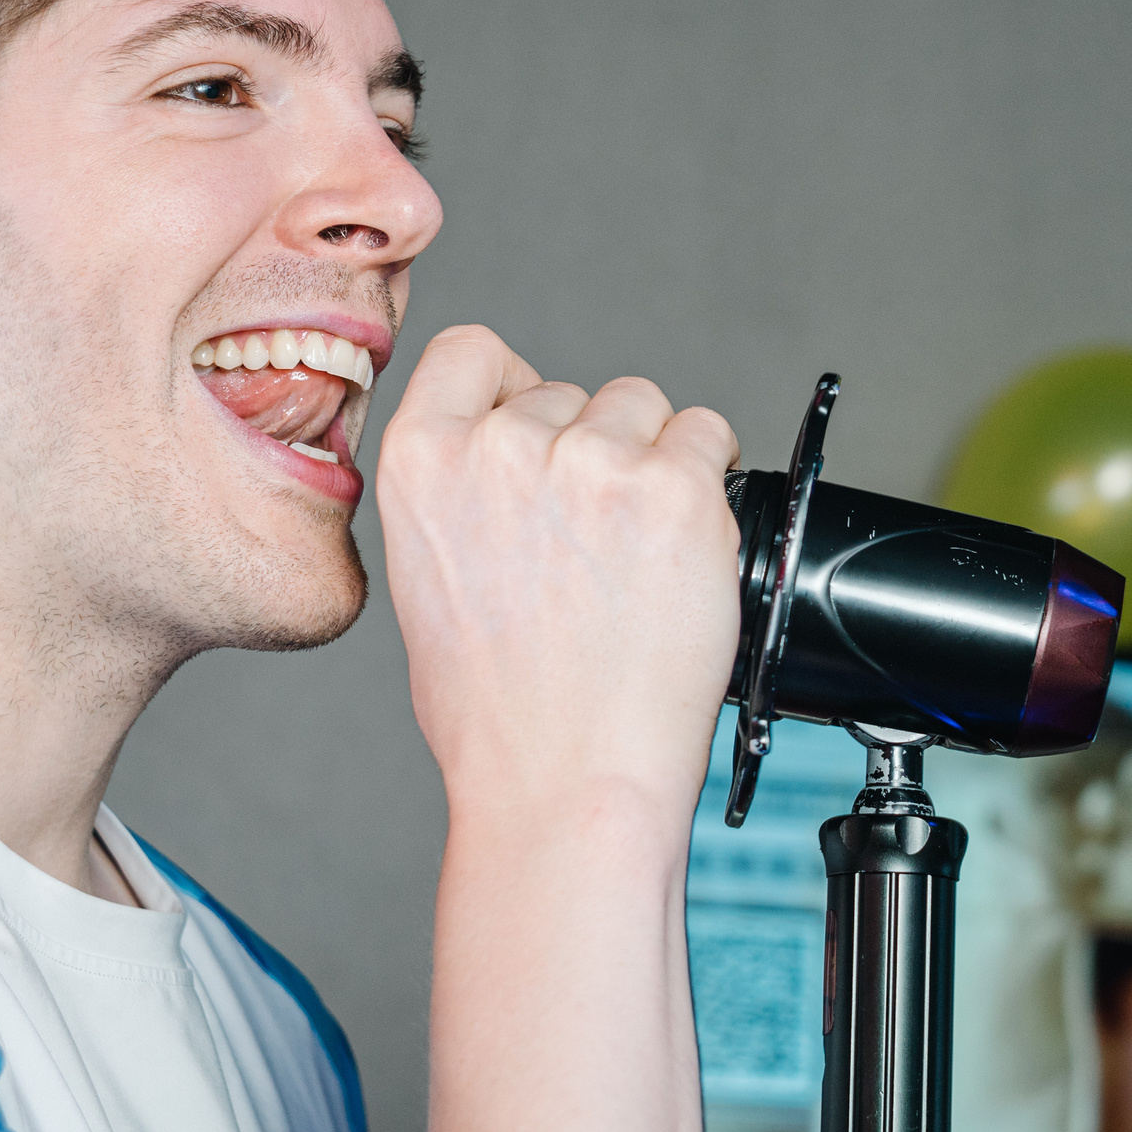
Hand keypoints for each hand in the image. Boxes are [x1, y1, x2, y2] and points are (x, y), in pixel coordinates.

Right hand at [378, 324, 740, 825]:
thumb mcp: (430, 583)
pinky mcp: (674, 489)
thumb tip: (508, 461)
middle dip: (592, 449)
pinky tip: (684, 549)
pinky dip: (709, 481)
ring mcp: (592, 462)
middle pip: (572, 390)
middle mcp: (503, 447)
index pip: (472, 351)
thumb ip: (462, 497)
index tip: (539, 428)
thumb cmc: (500, 714)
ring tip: (639, 555)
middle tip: (596, 543)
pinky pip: (709, 434)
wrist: (567, 780)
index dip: (514, 386)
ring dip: (653, 462)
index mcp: (422, 461)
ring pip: (644, 408)